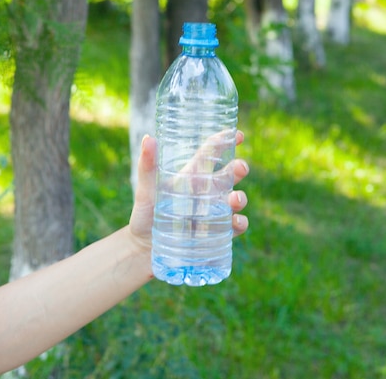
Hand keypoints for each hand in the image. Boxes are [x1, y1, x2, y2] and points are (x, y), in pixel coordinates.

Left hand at [128, 131, 249, 250]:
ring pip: (235, 200)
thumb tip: (149, 137)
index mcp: (192, 176)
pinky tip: (236, 223)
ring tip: (235, 199)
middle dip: (239, 168)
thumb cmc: (145, 216)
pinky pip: (235, 226)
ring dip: (240, 197)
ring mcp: (214, 212)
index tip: (237, 135)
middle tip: (241, 168)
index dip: (225, 141)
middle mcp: (206, 192)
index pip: (212, 153)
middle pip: (230, 175)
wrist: (144, 250)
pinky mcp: (217, 233)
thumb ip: (147, 166)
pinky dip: (240, 223)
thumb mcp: (145, 191)